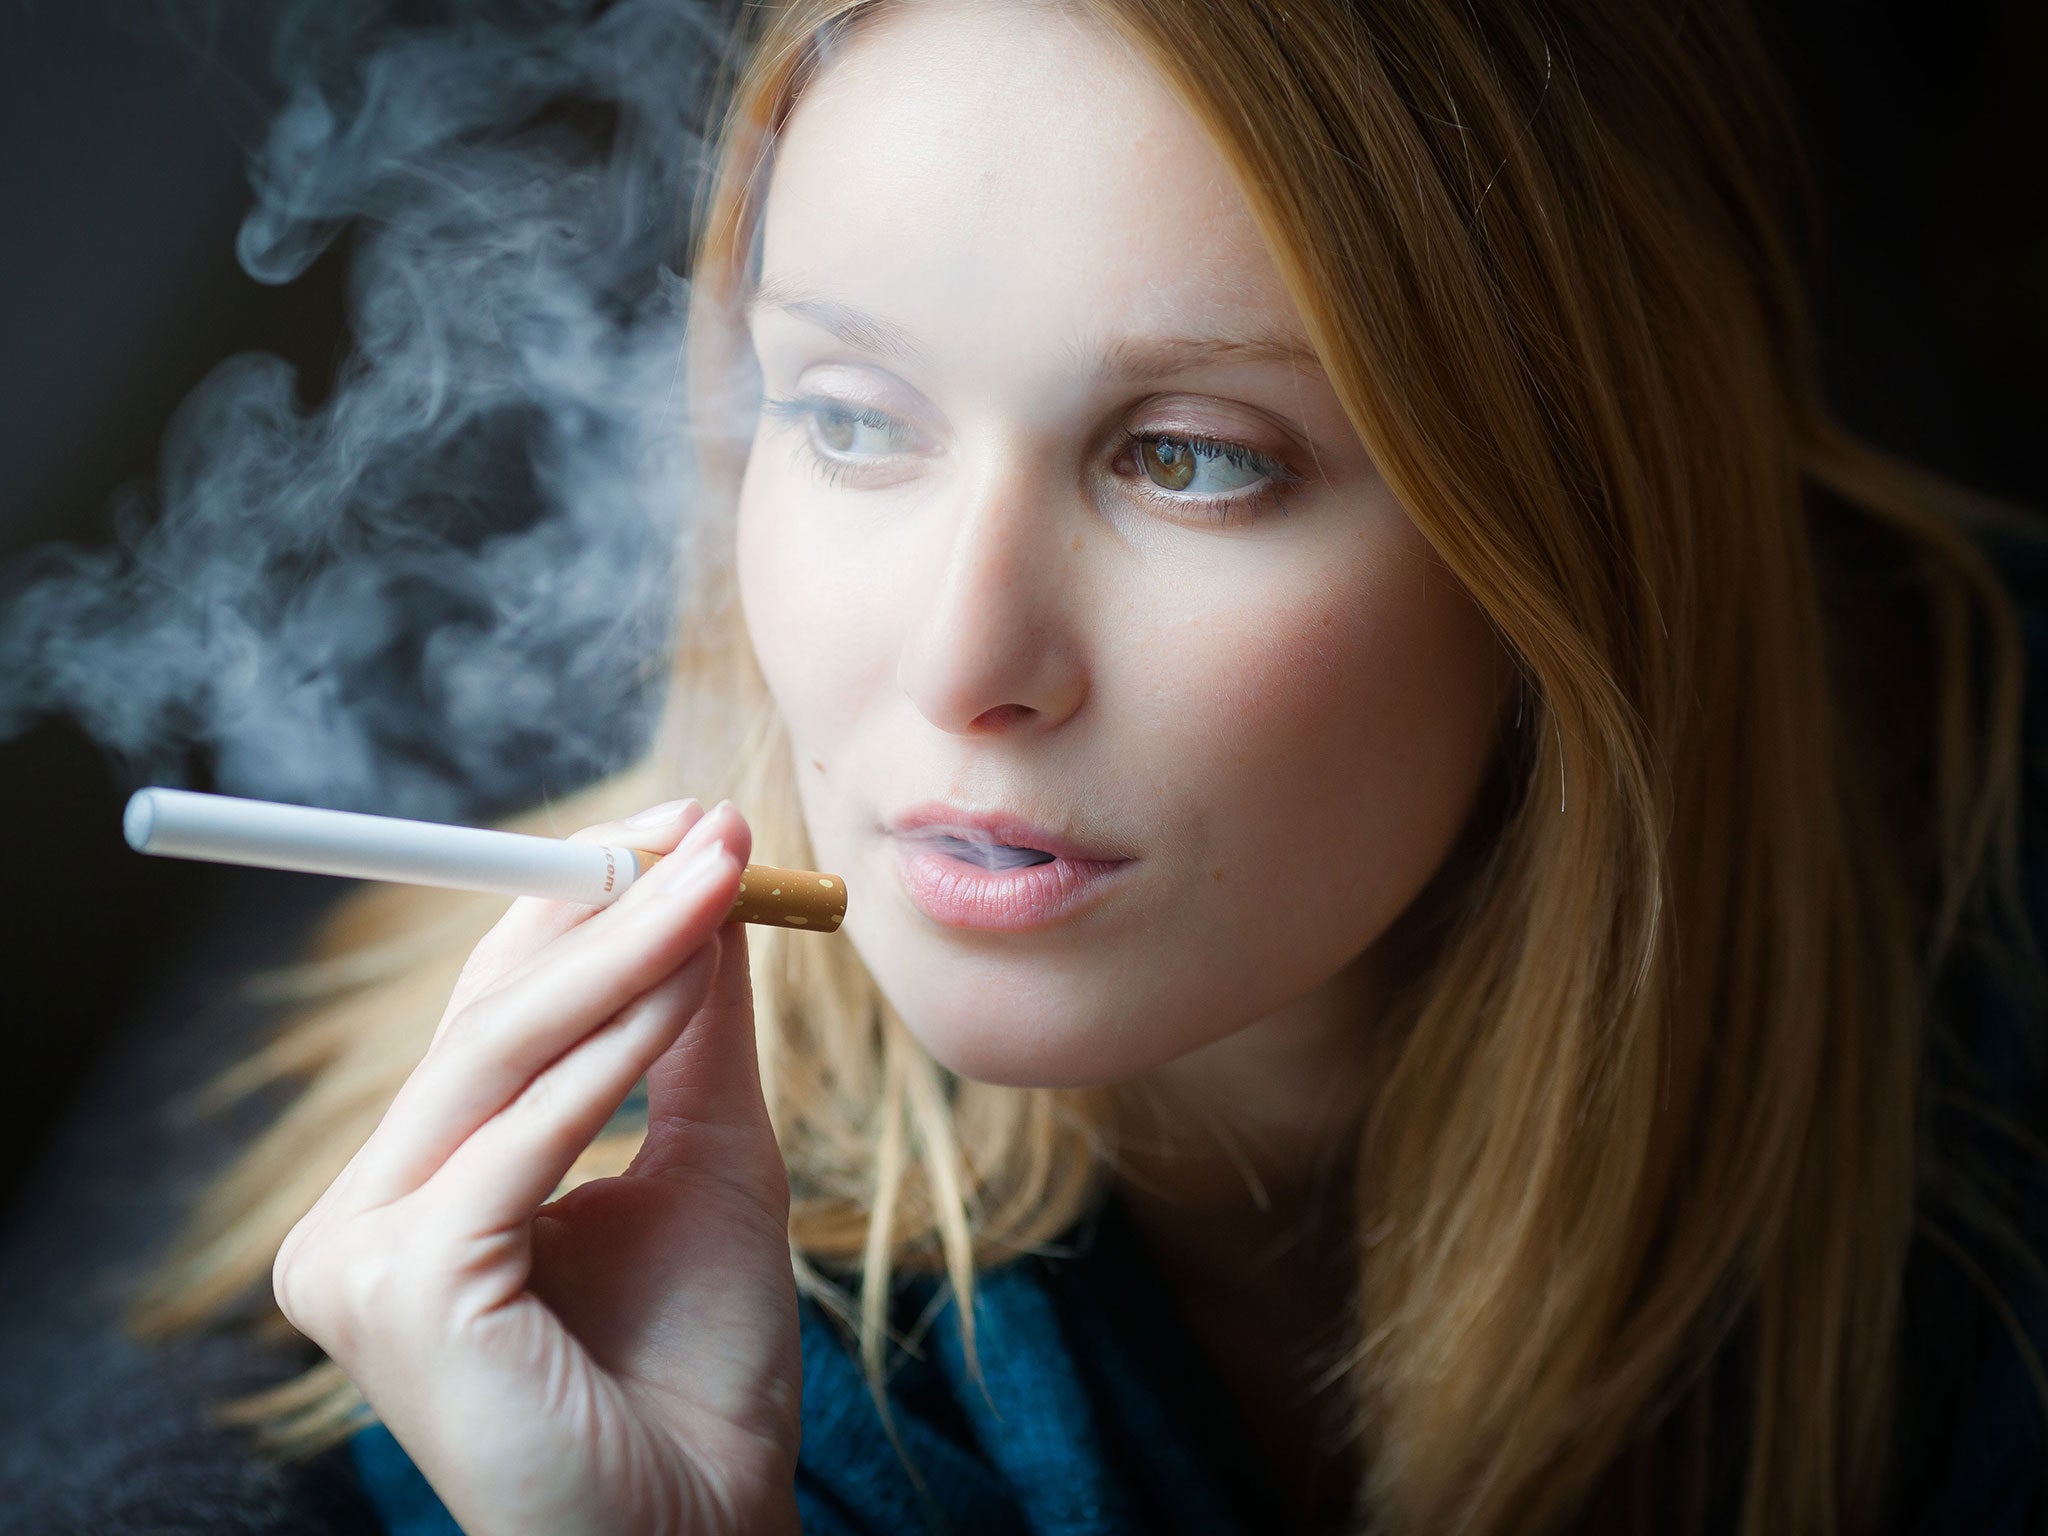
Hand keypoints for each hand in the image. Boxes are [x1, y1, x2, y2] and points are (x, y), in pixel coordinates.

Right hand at [273, 798, 800, 1535]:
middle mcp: (359, 1222)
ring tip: (721, 878)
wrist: (706, 1534)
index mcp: (414, 1193)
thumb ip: (690, 1033)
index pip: (485, 1016)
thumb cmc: (698, 1371)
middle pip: (482, 1019)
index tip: (681, 828)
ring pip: (498, 1056)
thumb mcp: (706, 1158)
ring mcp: (359, 1260)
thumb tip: (702, 884)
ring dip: (623, 954)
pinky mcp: (398, 1293)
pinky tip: (690, 983)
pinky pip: (520, 1137)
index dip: (576, 909)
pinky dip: (613, 1052)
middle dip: (602, 907)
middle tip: (707, 826)